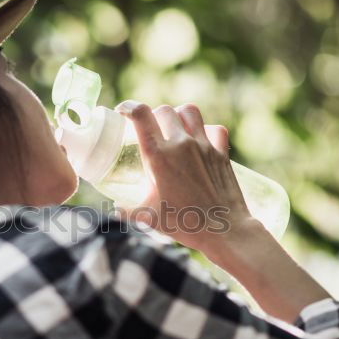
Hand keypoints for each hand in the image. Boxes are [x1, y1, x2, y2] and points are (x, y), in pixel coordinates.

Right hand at [114, 100, 259, 256]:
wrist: (223, 231)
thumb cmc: (185, 225)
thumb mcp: (148, 218)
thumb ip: (127, 211)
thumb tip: (115, 210)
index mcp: (159, 156)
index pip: (141, 115)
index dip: (129, 107)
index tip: (123, 112)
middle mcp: (181, 145)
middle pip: (163, 110)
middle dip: (153, 116)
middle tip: (149, 129)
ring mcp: (204, 146)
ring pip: (189, 111)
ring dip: (178, 115)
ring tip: (174, 128)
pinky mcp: (221, 153)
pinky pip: (214, 129)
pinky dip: (206, 130)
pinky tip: (200, 140)